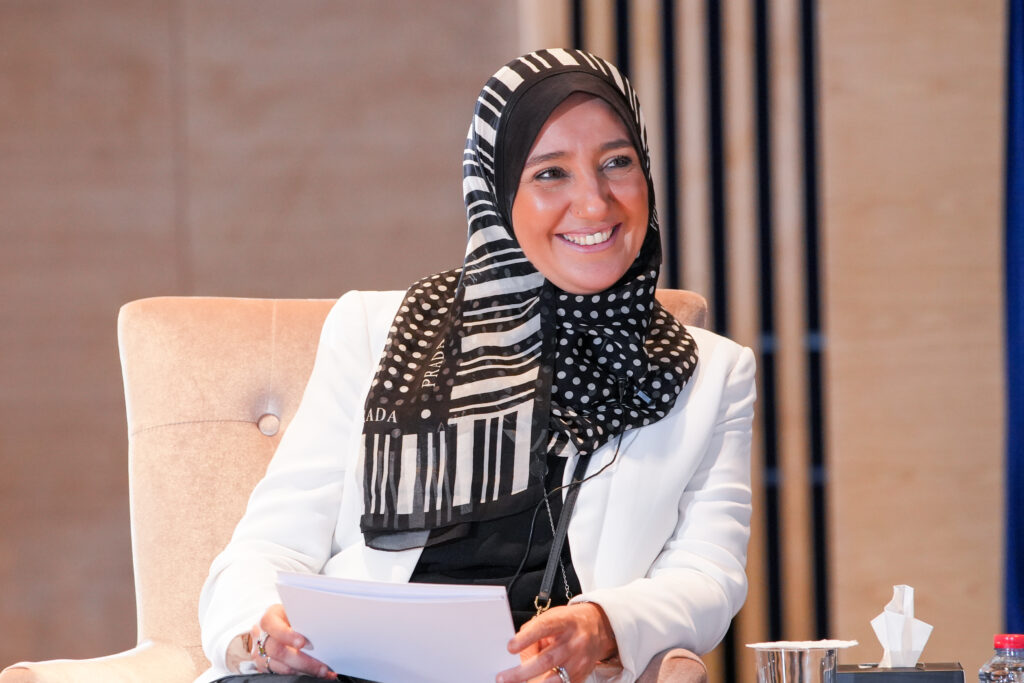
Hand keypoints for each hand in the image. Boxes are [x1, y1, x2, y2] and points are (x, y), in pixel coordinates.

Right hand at [251, 603, 336, 678]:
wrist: (272, 625)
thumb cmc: (288, 616)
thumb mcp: (292, 611)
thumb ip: (300, 618)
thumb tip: (320, 626)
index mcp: (267, 618)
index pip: (272, 625)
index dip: (286, 635)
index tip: (302, 642)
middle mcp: (260, 636)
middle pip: (277, 651)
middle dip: (302, 660)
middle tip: (321, 666)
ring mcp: (260, 653)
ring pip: (280, 667)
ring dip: (303, 671)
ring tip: (322, 671)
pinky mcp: (263, 666)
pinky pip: (281, 674)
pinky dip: (299, 674)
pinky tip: (314, 673)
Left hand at [496, 603, 616, 682]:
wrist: (598, 627)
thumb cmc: (569, 622)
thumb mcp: (552, 617)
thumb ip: (533, 630)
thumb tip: (517, 649)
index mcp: (565, 621)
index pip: (544, 628)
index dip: (527, 638)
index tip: (510, 647)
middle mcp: (575, 641)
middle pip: (548, 659)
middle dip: (523, 671)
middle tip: (503, 678)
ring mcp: (580, 660)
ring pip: (556, 678)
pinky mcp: (582, 675)